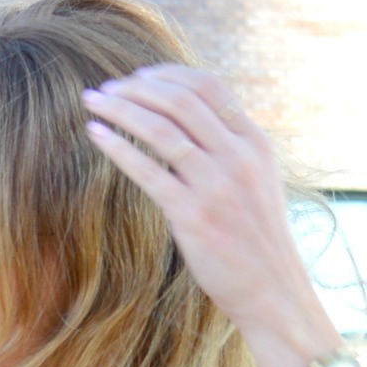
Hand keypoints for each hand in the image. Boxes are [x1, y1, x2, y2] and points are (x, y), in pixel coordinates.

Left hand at [83, 66, 335, 366]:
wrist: (273, 293)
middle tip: (107, 88)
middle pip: (180, 100)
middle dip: (137, 87)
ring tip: (93, 102)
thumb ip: (231, 151)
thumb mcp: (257, 184)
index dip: (169, 74)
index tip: (140, 77)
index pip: (209, 86)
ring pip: (161, 128)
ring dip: (121, 108)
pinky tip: (96, 134)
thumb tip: (195, 125)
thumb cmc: (257, 241)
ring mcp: (215, 186)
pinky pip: (148, 171)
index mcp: (254, 143)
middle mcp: (237, 157)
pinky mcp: (193, 217)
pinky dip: (118, 146)